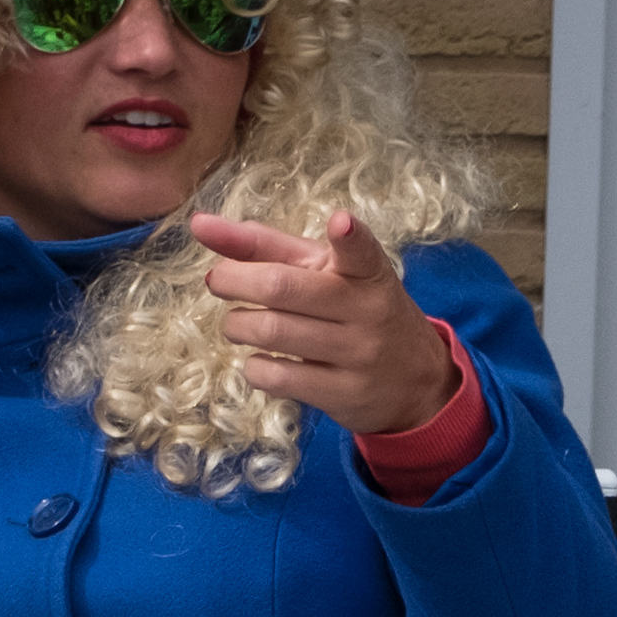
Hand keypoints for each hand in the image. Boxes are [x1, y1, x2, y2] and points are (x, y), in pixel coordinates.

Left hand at [186, 206, 458, 438]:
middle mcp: (365, 309)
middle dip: (234, 279)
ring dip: (238, 325)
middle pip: (283, 287)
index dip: (349, 237)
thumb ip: (268, 246)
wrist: (415, 382)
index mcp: (366, 271)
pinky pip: (279, 377)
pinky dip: (255, 367)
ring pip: (273, 332)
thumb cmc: (355, 312)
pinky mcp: (343, 394)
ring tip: (237, 324)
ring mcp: (356, 354)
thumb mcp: (327, 272)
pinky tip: (258, 360)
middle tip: (216, 281)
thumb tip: (201, 224)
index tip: (340, 223)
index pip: (360, 251)